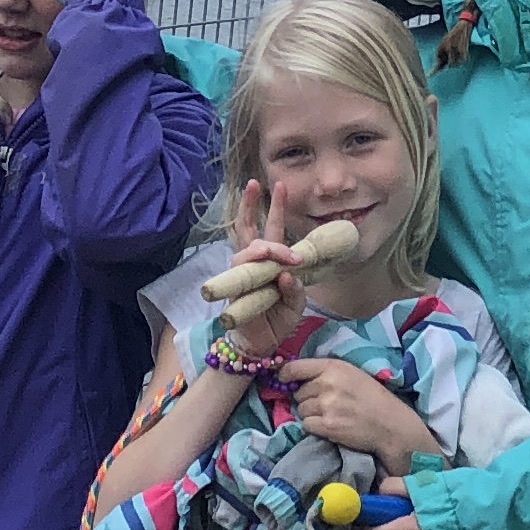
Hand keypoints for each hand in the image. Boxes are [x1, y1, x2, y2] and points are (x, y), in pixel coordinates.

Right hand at [214, 181, 311, 352]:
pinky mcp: (233, 287)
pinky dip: (254, 267)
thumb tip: (287, 275)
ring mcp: (241, 273)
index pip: (271, 229)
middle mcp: (253, 263)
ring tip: (278, 252)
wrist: (258, 345)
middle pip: (248, 229)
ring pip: (246, 248)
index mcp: (271, 262)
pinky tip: (268, 266)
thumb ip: (295, 290)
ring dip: (265, 247)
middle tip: (257, 184)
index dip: (274, 208)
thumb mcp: (295, 305)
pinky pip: (240, 271)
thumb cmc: (276, 321)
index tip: (281, 186)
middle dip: (251, 205)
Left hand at [280, 362, 436, 473]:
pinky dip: (314, 427)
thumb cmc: (373, 397)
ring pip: (301, 410)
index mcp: (334, 367)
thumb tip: (297, 379)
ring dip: (310, 414)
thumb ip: (326, 373)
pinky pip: (306, 425)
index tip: (284, 380)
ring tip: (329, 415)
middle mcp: (328, 384)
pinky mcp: (327, 426)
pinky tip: (329, 426)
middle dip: (307, 398)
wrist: (390, 424)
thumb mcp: (352, 374)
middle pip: (298, 393)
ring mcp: (327, 405)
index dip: (285, 375)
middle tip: (325, 404)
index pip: (296, 367)